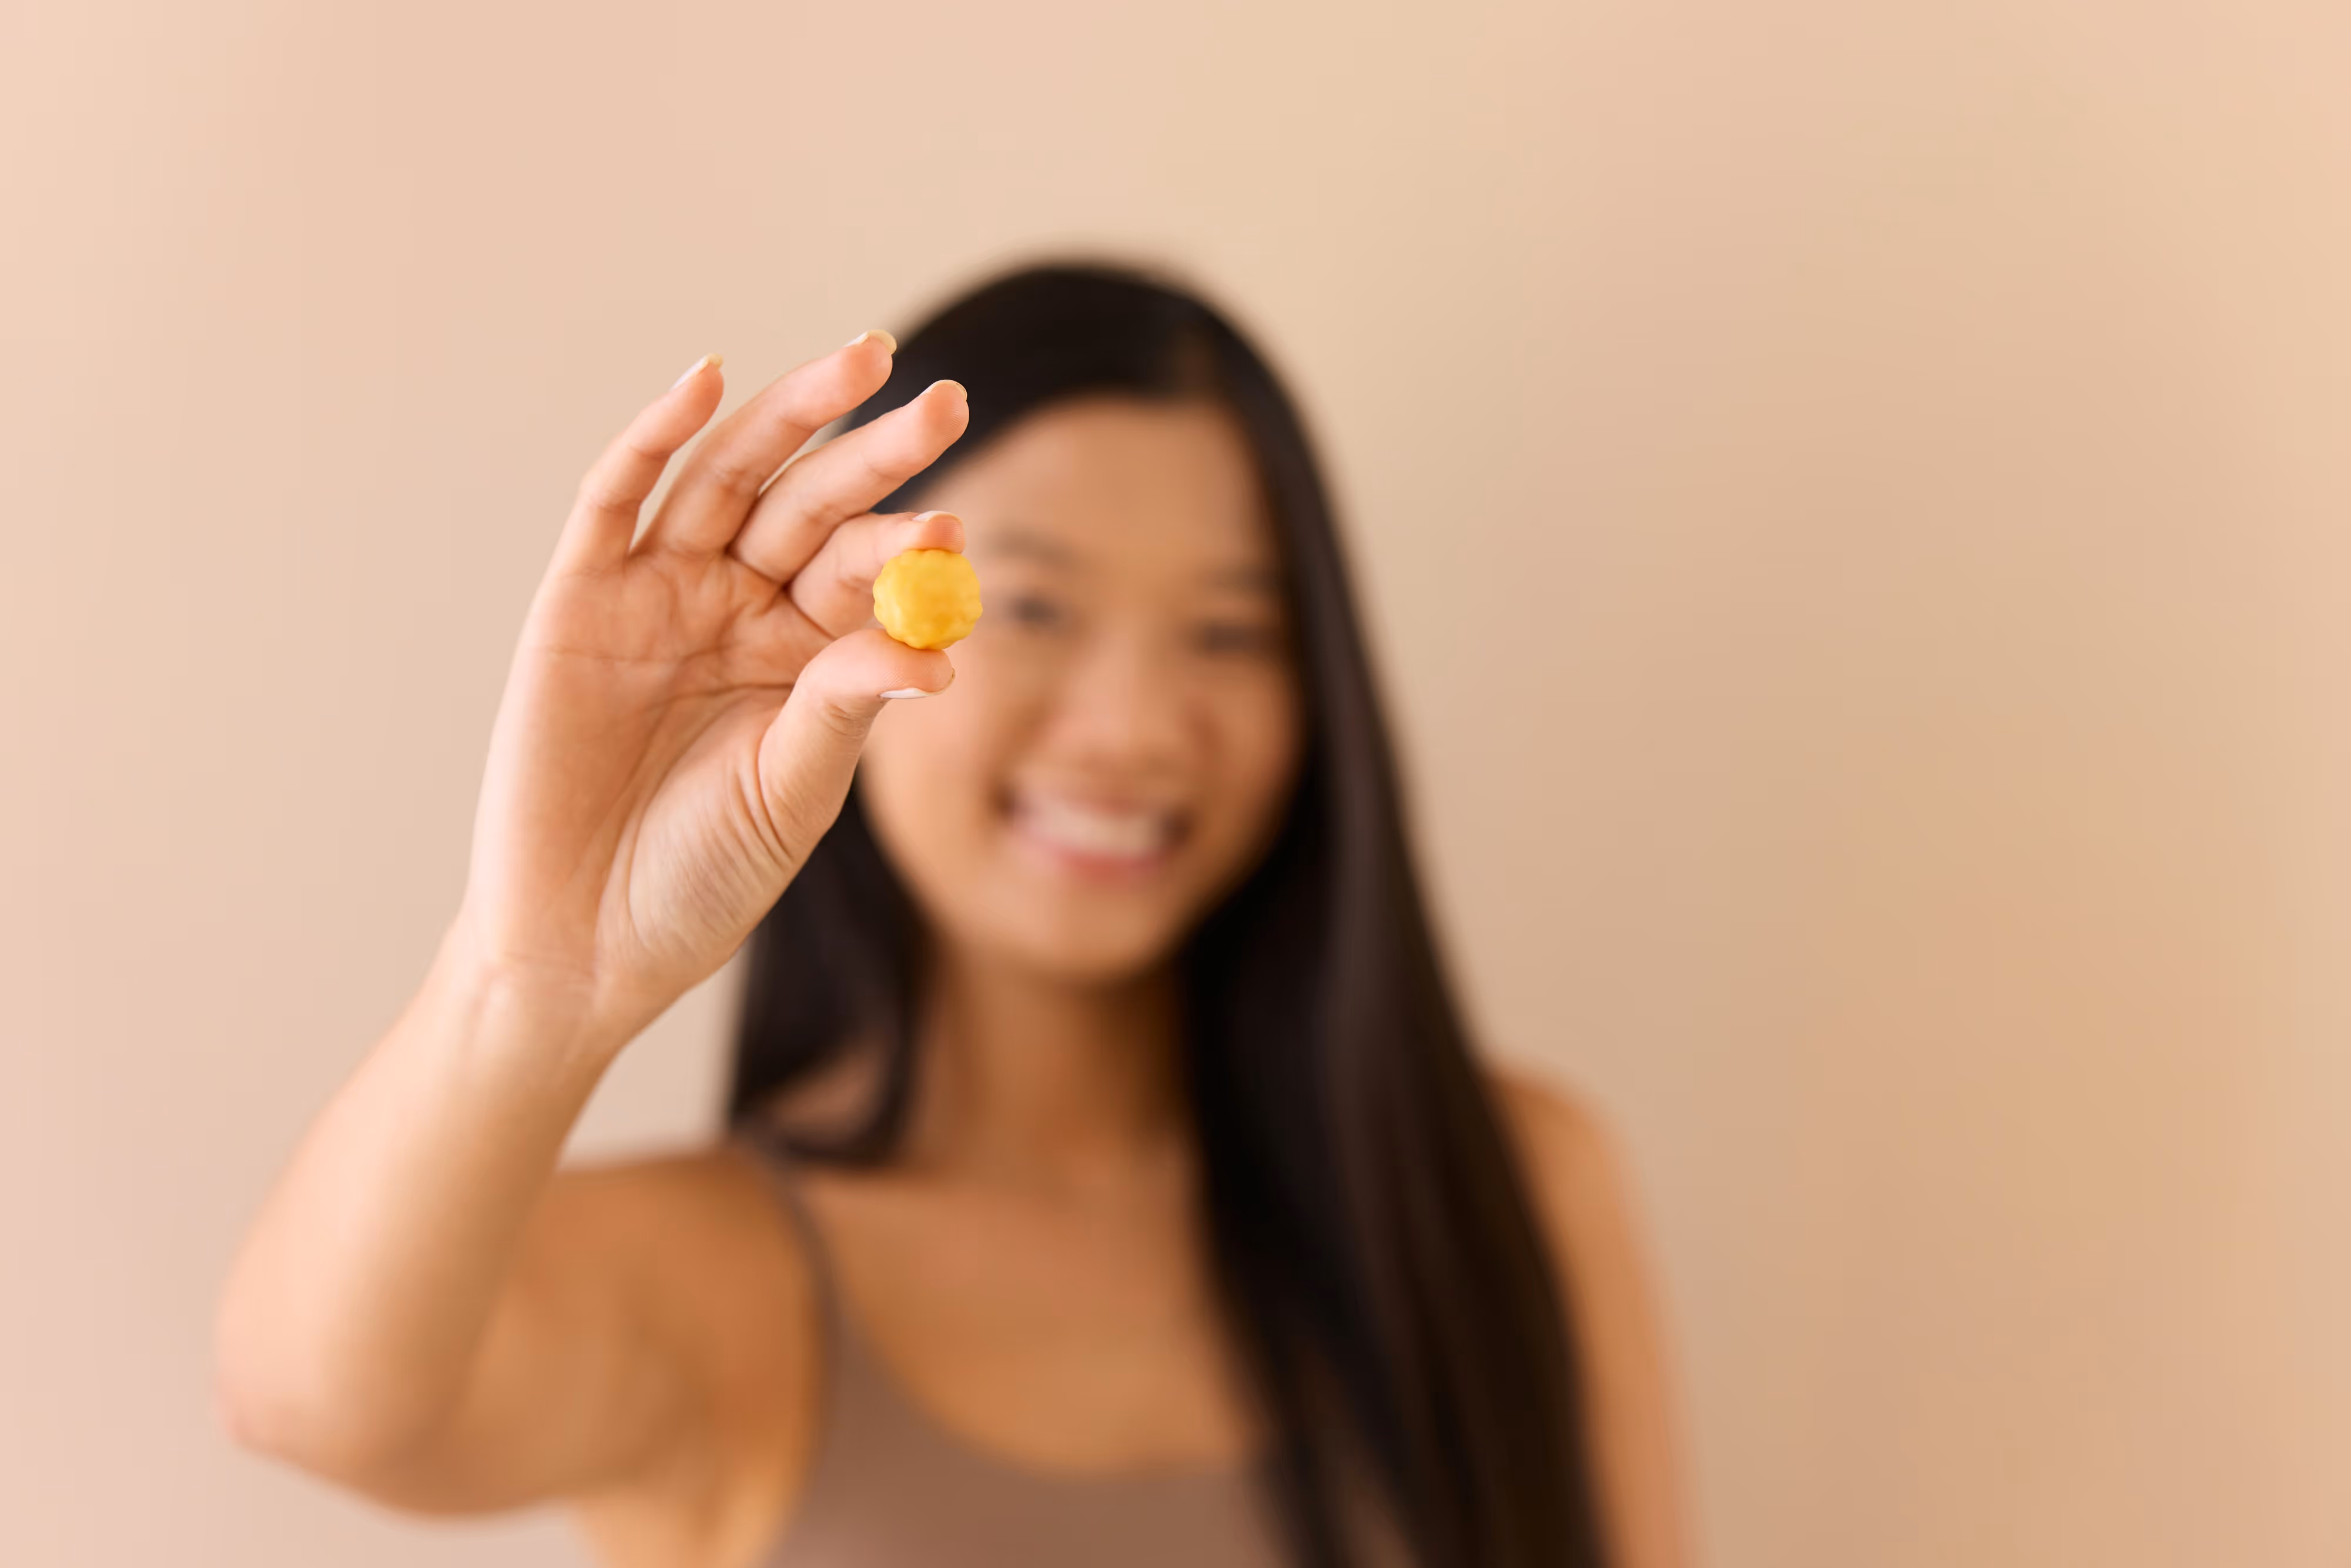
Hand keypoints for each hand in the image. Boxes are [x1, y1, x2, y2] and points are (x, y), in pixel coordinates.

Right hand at [448, 334, 967, 1046]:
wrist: (583, 945)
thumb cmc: (699, 878)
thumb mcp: (789, 794)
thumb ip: (846, 707)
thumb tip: (937, 646)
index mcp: (806, 656)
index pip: (869, 575)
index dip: (910, 549)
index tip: (953, 531)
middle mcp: (738, 608)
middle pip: (814, 505)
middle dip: (877, 451)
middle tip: (946, 399)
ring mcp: (658, 594)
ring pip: (730, 479)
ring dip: (790, 416)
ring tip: (864, 361)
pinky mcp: (579, 598)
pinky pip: (616, 499)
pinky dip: (654, 436)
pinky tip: (706, 381)